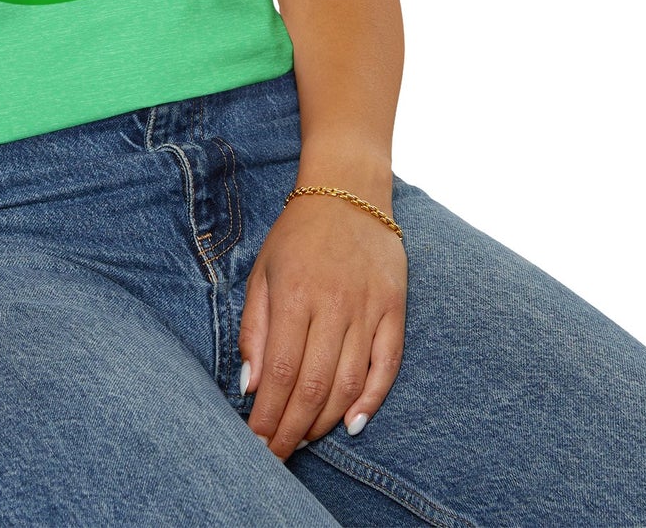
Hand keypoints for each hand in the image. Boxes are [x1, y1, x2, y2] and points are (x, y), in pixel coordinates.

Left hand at [238, 192, 406, 458]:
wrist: (348, 191)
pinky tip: (352, 423)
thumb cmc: (297, 235)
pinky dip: (371, 399)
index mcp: (294, 294)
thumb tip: (251, 385)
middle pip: (314, 385)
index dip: (269, 414)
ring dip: (325, 420)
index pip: (281, 371)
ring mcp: (368, 308)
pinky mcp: (395, 309)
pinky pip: (387, 365)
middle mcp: (333, 305)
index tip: (256, 441)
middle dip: (292, 428)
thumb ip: (254, 328)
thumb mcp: (262, 272)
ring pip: (349, 383)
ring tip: (304, 439)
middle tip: (277, 455)